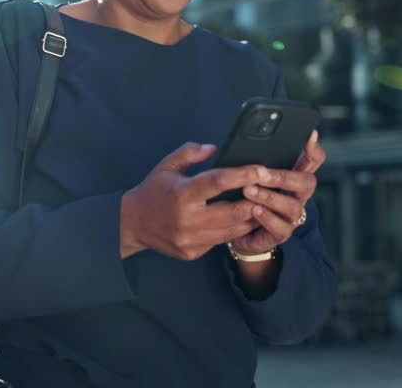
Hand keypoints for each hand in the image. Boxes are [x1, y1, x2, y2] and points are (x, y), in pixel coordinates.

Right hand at [120, 142, 267, 259]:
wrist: (132, 224)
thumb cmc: (153, 191)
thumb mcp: (167, 166)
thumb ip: (190, 153)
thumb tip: (215, 148)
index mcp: (182, 193)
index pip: (218, 182)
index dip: (243, 175)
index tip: (261, 170)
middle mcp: (187, 219)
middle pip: (233, 211)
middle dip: (255, 202)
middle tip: (269, 191)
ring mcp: (190, 239)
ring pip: (232, 231)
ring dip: (251, 218)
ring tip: (263, 206)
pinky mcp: (192, 252)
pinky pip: (221, 241)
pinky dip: (234, 230)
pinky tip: (242, 221)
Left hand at [228, 130, 326, 256]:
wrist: (240, 231)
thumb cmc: (248, 198)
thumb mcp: (252, 177)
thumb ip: (255, 162)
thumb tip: (244, 142)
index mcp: (293, 178)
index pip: (313, 161)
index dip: (314, 149)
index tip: (308, 135)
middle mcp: (298, 196)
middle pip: (307, 183)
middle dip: (284, 177)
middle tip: (261, 174)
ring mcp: (291, 216)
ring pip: (292, 206)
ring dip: (269, 197)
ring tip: (249, 191)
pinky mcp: (280, 233)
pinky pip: (281, 227)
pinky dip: (268, 218)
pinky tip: (254, 210)